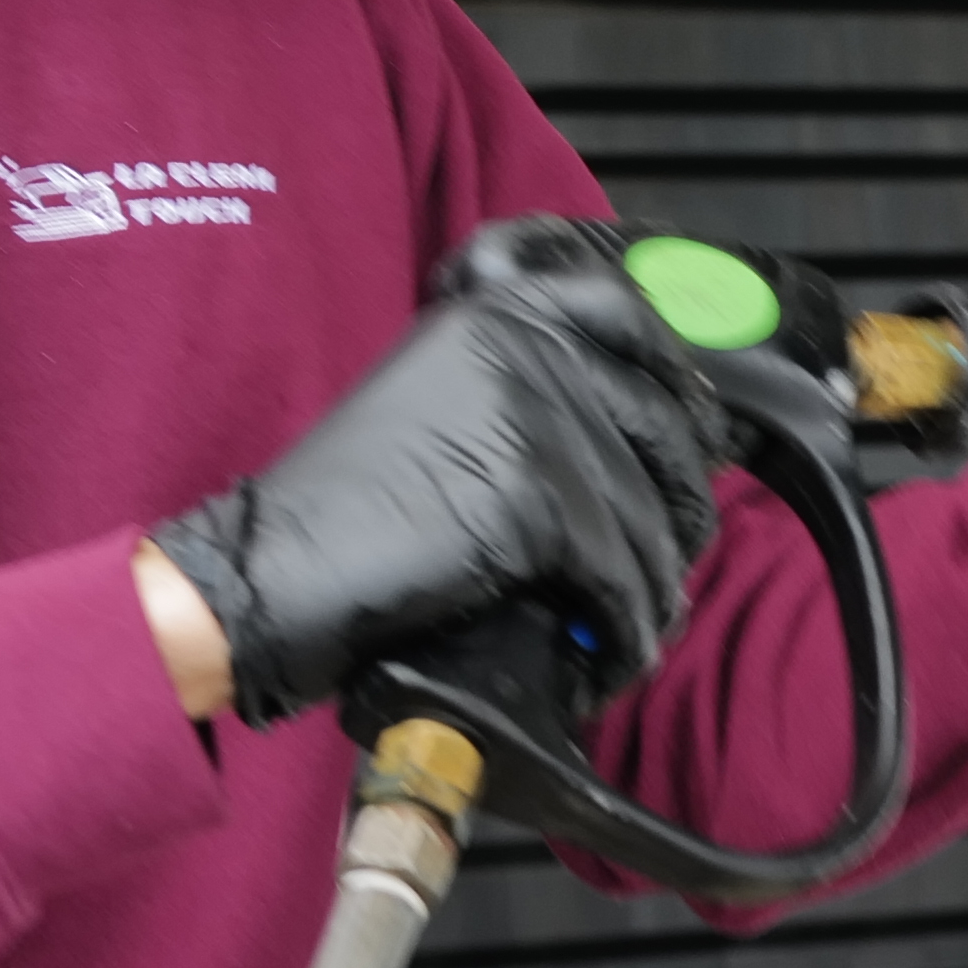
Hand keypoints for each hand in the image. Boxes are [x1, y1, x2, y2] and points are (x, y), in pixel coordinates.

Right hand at [147, 226, 736, 725]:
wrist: (272, 567)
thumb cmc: (347, 504)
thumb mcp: (436, 399)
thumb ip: (521, 388)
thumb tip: (634, 436)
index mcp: (497, 309)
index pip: (631, 319)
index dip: (678, 386)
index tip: (695, 442)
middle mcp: (524, 344)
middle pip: (663, 425)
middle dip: (681, 508)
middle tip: (671, 562)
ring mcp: (535, 415)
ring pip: (649, 514)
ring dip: (655, 587)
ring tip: (640, 628)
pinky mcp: (537, 496)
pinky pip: (621, 574)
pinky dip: (628, 629)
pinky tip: (614, 658)